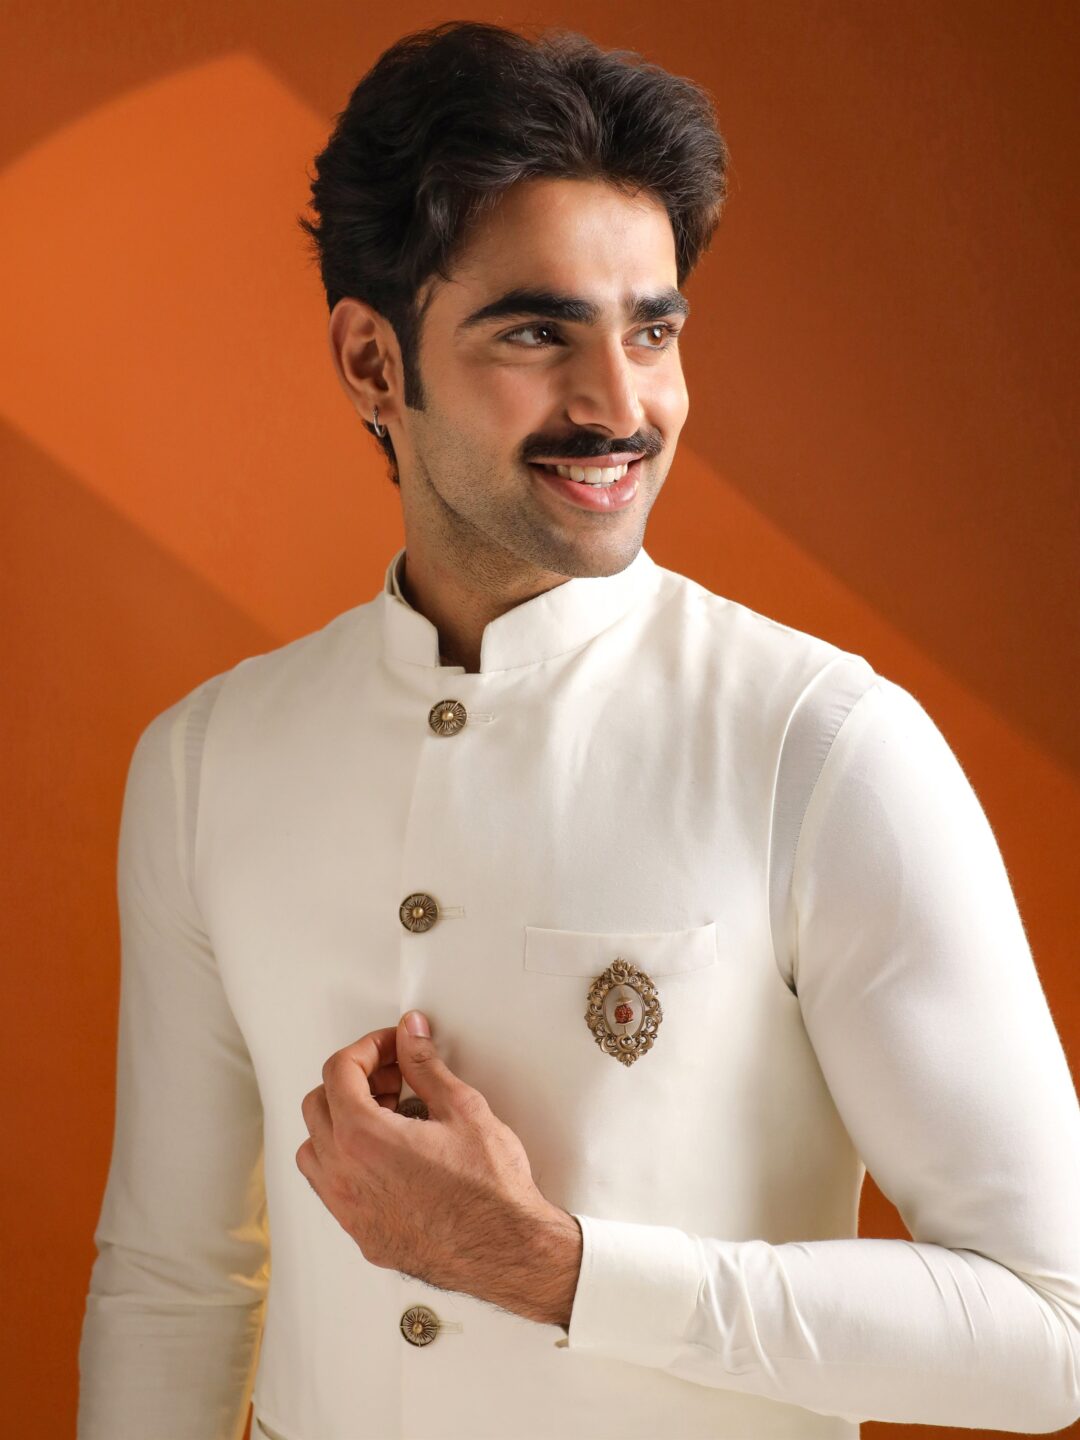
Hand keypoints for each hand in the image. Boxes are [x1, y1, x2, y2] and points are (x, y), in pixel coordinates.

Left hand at [296, 1010, 581, 1324]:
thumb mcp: (462, 1108)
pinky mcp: (360, 1234)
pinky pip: (331, 1188)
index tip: (392, 1046)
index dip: (367, 1048)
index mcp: (362, 1137)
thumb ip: (424, 1064)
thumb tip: (410, 1036)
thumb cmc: (489, 1190)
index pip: (338, 1071)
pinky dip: (347, 1161)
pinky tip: (388, 1156)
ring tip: (389, 1117)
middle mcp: (344, 1175)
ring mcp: (348, 1210)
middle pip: (317, 1105)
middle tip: (394, 1077)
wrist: (506, 1249)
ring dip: (341, 1123)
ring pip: (314, 1149)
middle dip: (353, 1081)